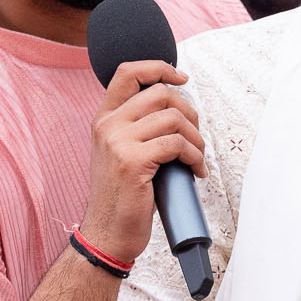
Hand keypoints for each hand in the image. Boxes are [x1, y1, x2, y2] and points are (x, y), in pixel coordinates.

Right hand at [80, 58, 206, 262]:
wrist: (107, 233)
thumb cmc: (122, 198)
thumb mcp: (121, 153)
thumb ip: (138, 128)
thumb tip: (177, 111)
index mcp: (103, 119)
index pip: (128, 72)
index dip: (159, 67)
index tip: (182, 78)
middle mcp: (107, 125)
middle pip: (161, 93)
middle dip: (189, 112)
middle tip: (196, 136)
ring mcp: (118, 142)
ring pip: (173, 118)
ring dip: (196, 138)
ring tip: (197, 158)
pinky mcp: (133, 161)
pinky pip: (177, 144)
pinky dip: (195, 157)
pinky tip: (196, 172)